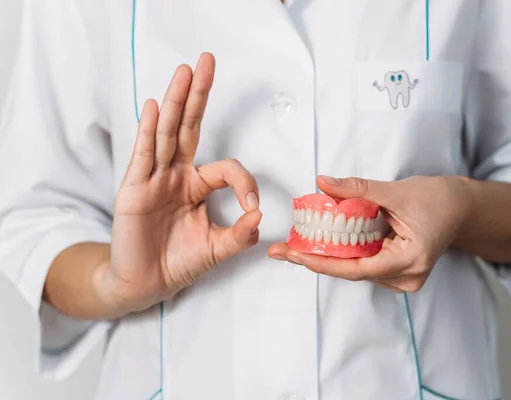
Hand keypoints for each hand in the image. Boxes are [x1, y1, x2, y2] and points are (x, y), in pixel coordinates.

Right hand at [97, 53, 261, 312]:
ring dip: (174, 102)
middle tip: (206, 61)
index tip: (253, 207)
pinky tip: (152, 107)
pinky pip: (143, 157)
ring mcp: (154, 179)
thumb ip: (240, 235)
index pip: (226, 168)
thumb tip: (259, 216)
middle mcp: (175, 175)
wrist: (146, 284)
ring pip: (166, 134)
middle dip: (198, 95)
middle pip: (188, 128)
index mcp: (197, 186)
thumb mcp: (217, 249)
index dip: (244, 182)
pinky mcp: (134, 190)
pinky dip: (147, 132)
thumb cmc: (179, 263)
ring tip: (184, 72)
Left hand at [268, 175, 473, 292]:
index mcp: (409, 260)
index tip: (295, 255)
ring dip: (327, 255)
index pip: (357, 269)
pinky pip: (364, 263)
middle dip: (316, 259)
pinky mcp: (398, 271)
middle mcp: (406, 277)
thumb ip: (358, 189)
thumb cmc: (439, 198)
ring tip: (293, 244)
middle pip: (352, 271)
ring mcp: (403, 277)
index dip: (323, 263)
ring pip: (356, 268)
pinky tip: (319, 243)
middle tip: (282, 250)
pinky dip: (343, 252)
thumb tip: (321, 182)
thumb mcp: (396, 191)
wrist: (464, 208)